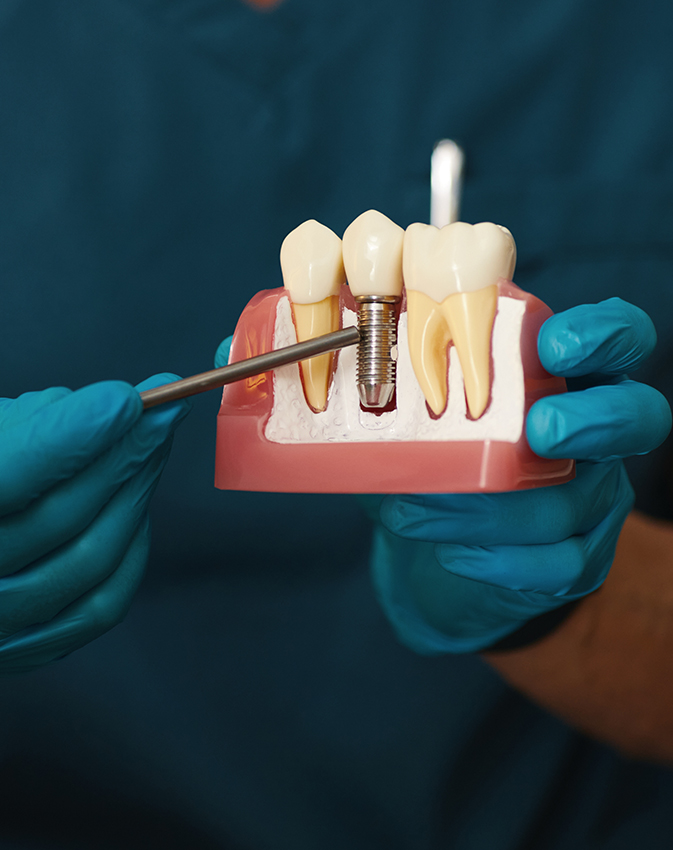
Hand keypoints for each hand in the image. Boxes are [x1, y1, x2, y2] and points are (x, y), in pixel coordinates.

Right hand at [0, 375, 189, 672]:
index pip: (10, 476)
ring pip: (90, 560)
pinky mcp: (30, 647)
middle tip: (163, 412)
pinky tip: (137, 508)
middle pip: (60, 516)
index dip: (74, 434)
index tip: (127, 399)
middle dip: (125, 454)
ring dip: (136, 495)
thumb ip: (43, 422)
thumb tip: (125, 406)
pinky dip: (131, 549)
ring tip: (154, 448)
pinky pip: (102, 605)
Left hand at [369, 298, 671, 653]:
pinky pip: (556, 564)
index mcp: (568, 378)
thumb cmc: (437, 460)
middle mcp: (596, 435)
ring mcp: (594, 500)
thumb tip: (356, 334)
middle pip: (638, 417)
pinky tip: (452, 554)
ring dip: (488, 507)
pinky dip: (498, 560)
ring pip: (569, 502)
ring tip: (413, 509)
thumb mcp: (424, 411)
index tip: (552, 345)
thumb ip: (414, 374)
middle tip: (541, 428)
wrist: (437, 554)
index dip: (603, 334)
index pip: (619, 338)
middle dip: (595, 419)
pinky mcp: (578, 559)